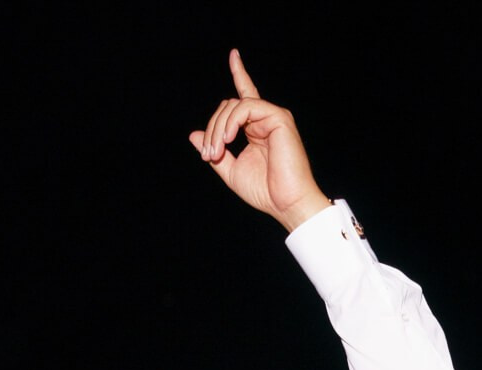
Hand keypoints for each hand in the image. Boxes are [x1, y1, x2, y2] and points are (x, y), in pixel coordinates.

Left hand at [189, 49, 330, 230]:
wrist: (287, 204)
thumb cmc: (265, 192)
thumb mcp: (232, 172)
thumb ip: (215, 152)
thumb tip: (193, 136)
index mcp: (257, 128)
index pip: (245, 96)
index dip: (240, 74)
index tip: (234, 55)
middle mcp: (266, 118)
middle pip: (228, 106)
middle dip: (212, 129)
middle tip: (208, 155)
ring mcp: (273, 116)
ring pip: (234, 106)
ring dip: (218, 129)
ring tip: (215, 152)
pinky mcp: (279, 117)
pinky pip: (246, 107)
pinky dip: (232, 122)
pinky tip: (228, 139)